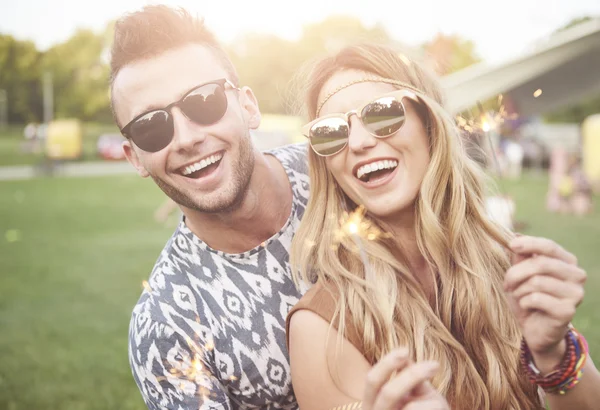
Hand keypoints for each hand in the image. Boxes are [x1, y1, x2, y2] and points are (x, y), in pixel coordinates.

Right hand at [362, 348, 448, 409]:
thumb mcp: (415, 394)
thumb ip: (407, 378)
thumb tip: (405, 357)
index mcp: (372, 404)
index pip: (372, 380)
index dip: (387, 364)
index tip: (407, 350)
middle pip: (388, 393)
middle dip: (412, 376)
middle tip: (435, 364)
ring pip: (411, 408)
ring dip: (431, 402)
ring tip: (441, 405)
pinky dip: (435, 409)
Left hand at [504, 235, 585, 368]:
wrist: (535, 330)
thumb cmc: (527, 298)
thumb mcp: (520, 275)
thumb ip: (520, 257)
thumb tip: (515, 236)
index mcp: (567, 262)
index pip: (549, 246)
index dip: (530, 244)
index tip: (511, 244)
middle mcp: (577, 275)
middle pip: (541, 264)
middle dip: (516, 273)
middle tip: (506, 283)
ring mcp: (576, 294)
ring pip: (537, 281)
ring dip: (519, 289)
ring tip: (518, 296)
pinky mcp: (568, 311)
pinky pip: (536, 298)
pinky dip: (524, 302)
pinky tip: (526, 307)